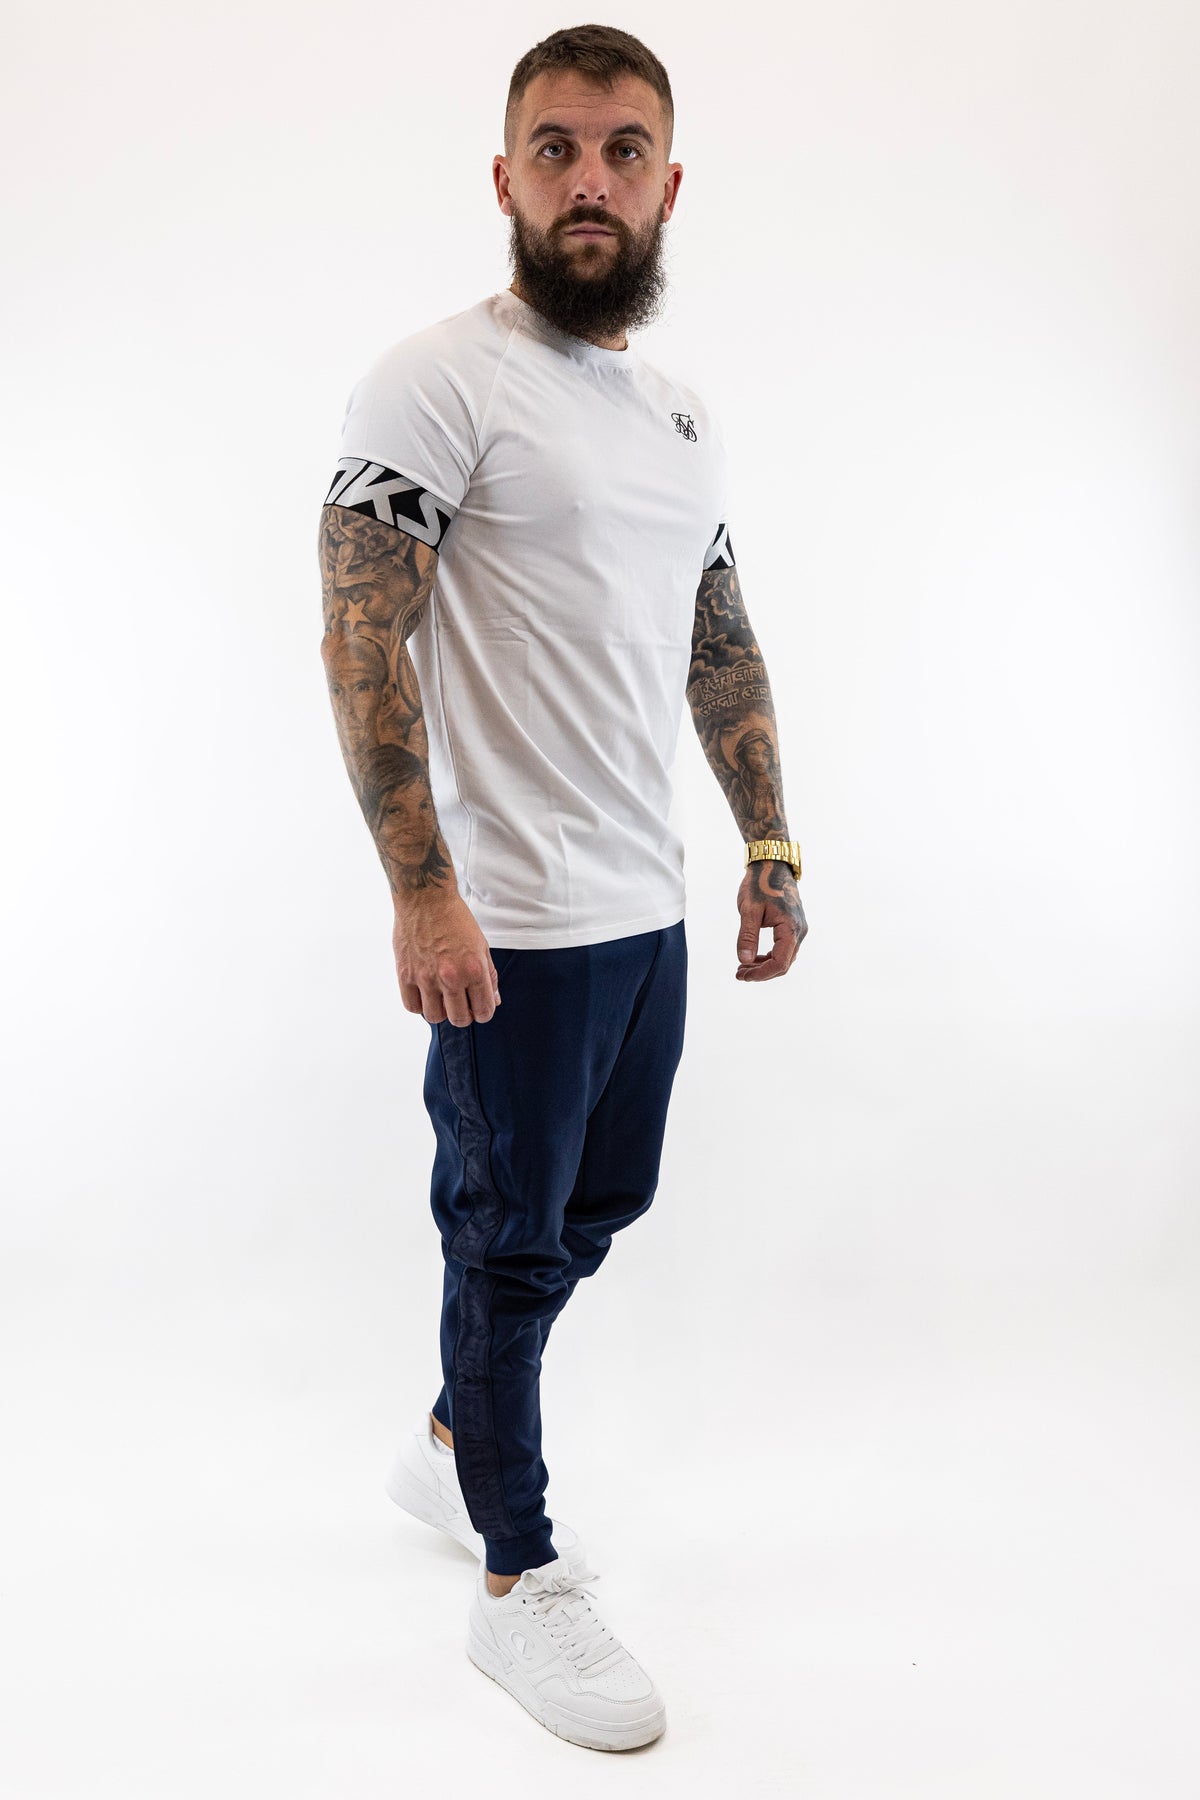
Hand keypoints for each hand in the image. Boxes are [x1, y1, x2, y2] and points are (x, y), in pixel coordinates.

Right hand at [393, 891, 500, 1025]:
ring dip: (441, 1011)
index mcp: (474, 970)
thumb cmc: (455, 918)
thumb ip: (489, 976)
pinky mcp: (405, 974)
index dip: (483, 1013)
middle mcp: (451, 977)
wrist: (426, 898)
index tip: (478, 1007)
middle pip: (459, 1019)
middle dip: (464, 1015)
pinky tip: (424, 994)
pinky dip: (419, 1005)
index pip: (484, 1011)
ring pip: (435, 1017)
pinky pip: (412, 1006)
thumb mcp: (481, 945)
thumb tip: (493, 1001)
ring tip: (441, 998)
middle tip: (461, 1004)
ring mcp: (426, 977)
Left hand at [735, 861, 806, 981]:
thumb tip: (744, 960)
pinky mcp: (793, 925)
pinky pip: (784, 948)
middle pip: (783, 964)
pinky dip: (770, 956)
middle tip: (739, 973)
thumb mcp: (749, 910)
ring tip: (743, 966)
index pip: (780, 963)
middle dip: (761, 972)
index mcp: (791, 928)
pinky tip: (754, 957)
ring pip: (784, 957)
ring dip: (765, 965)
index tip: (742, 974)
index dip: (761, 974)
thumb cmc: (760, 883)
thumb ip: (747, 936)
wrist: (772, 863)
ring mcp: (798, 928)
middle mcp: (799, 931)